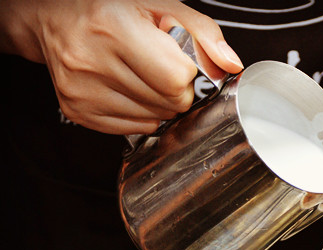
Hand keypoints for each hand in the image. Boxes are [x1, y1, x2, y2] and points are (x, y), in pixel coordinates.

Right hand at [0, 0, 242, 133]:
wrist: (55, 19)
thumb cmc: (111, 10)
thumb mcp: (161, 7)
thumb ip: (203, 33)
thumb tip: (230, 65)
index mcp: (115, 29)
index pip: (176, 80)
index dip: (188, 75)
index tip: (181, 63)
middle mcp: (92, 60)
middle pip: (168, 103)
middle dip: (176, 90)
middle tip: (160, 69)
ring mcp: (82, 90)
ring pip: (154, 120)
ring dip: (159, 103)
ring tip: (141, 75)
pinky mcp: (77, 110)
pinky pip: (134, 129)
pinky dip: (141, 114)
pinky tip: (128, 89)